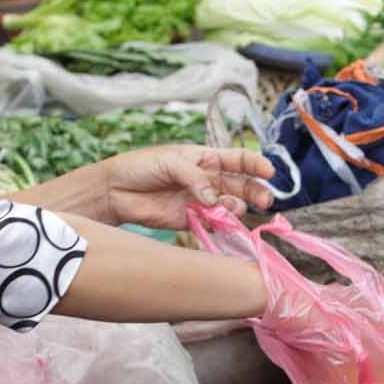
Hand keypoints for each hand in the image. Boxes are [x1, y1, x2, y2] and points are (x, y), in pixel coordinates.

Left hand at [75, 144, 276, 229]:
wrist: (115, 192)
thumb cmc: (140, 167)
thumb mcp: (169, 161)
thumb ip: (194, 177)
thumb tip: (213, 198)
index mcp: (205, 158)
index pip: (238, 159)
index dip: (256, 164)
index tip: (269, 171)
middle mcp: (207, 180)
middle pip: (241, 185)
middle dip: (255, 191)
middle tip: (264, 200)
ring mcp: (201, 201)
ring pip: (231, 205)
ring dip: (238, 207)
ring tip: (233, 209)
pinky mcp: (192, 220)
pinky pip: (214, 223)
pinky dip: (222, 224)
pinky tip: (221, 222)